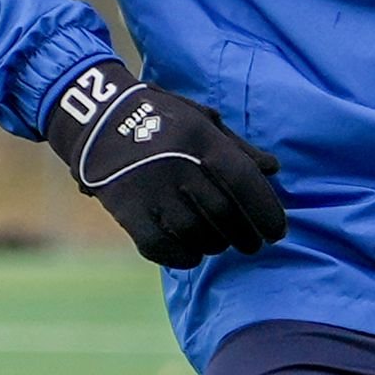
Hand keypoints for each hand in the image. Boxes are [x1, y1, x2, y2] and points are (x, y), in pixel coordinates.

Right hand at [47, 58, 286, 268]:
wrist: (98, 117)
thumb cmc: (162, 118)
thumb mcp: (202, 119)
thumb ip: (237, 147)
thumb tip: (273, 169)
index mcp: (202, 139)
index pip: (245, 182)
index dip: (266, 212)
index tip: (276, 233)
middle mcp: (179, 165)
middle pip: (224, 215)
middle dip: (245, 236)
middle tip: (252, 244)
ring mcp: (151, 189)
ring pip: (196, 234)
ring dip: (215, 245)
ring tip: (220, 243)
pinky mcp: (127, 210)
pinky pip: (160, 247)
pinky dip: (181, 257)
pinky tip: (191, 255)